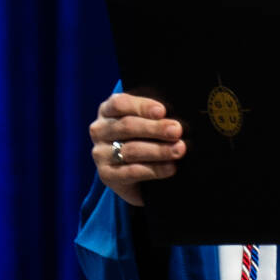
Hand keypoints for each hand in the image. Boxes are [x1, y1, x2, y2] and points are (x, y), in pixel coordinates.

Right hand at [90, 90, 185, 207]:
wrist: (132, 173)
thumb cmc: (141, 137)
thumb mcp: (143, 121)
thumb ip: (153, 116)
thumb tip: (174, 119)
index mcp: (107, 110)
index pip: (120, 104)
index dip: (142, 107)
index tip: (162, 111)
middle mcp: (100, 130)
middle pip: (127, 126)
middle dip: (155, 129)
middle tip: (177, 131)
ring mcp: (101, 154)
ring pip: (131, 150)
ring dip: (158, 150)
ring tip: (179, 150)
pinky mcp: (106, 175)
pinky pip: (131, 172)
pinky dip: (154, 169)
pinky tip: (170, 168)